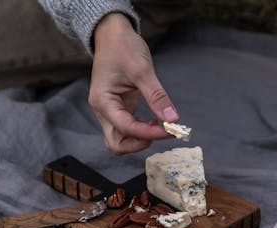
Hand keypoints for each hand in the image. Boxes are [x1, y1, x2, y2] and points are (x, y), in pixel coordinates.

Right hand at [89, 13, 177, 154]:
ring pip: (121, 140)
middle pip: (116, 144)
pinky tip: (157, 121)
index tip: (170, 130)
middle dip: (140, 144)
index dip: (149, 133)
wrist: (112, 33)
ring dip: (141, 140)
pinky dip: (142, 131)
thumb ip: (157, 96)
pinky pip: (128, 129)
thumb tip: (173, 119)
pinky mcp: (119, 109)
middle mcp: (103, 110)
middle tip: (163, 132)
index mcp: (103, 101)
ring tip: (161, 127)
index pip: (126, 128)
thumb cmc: (122, 46)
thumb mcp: (142, 70)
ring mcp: (110, 111)